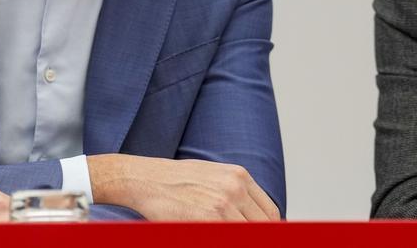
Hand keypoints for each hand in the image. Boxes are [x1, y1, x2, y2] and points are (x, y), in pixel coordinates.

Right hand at [88, 154, 279, 220]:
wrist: (146, 179)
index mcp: (240, 177)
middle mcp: (235, 189)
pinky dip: (224, 238)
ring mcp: (222, 205)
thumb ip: (237, 192)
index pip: (270, 212)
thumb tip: (255, 217)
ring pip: (247, 234)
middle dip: (257, 238)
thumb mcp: (214, 176)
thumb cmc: (177, 180)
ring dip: (240, 239)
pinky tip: (207, 235)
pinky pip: (226, 237)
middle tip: (246, 239)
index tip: (264, 237)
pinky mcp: (207, 221)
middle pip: (263, 226)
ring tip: (219, 233)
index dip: (270, 230)